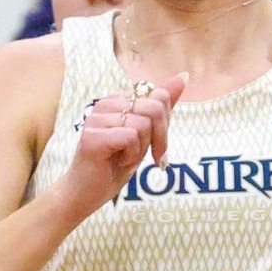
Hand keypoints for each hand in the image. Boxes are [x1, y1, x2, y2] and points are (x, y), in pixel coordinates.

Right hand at [55, 73, 187, 217]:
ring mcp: (96, 118)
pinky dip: (131, 155)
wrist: (88, 193)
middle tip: (148, 155)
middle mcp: (105, 103)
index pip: (159, 97)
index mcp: (117, 99)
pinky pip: (130, 137)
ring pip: (143, 124)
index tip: (155, 145)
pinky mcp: (93, 136)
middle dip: (158, 137)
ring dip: (141, 149)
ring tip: (123, 157)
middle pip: (154, 108)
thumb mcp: (146, 135)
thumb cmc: (115, 165)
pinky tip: (116, 161)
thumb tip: (183, 77)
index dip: (163, 125)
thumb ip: (162, 107)